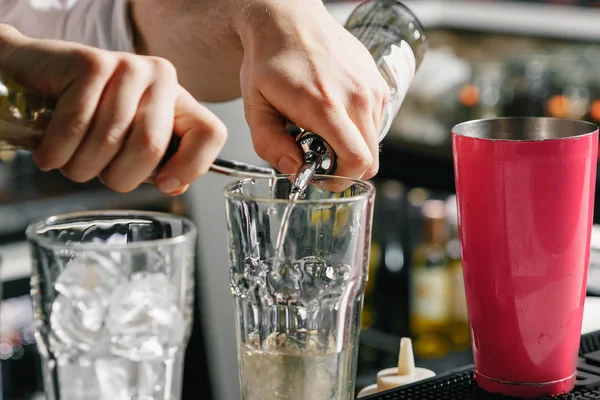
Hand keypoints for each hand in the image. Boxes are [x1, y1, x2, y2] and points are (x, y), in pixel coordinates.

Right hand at [0, 24, 226, 194]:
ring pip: (109, 142)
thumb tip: (174, 184)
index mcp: (179, 100)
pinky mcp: (90, 63)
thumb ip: (158, 162)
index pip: (211, 134)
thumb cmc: (87, 116)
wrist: (32, 73)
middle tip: (98, 173)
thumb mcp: (130, 140)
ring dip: (81, 168)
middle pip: (151, 147)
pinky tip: (50, 156)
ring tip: (70, 162)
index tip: (166, 184)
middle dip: (119, 177)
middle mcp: (161, 78)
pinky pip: (76, 127)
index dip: (192, 167)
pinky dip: (57, 153)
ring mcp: (128, 66)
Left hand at [236, 0, 388, 179]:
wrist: (288, 18)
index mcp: (325, 106)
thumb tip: (295, 169)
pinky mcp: (377, 81)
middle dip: (345, 167)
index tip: (319, 173)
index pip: (357, 161)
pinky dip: (358, 127)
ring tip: (324, 128)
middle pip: (370, 159)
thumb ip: (270, 145)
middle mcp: (356, 97)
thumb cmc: (269, 61)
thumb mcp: (255, 106)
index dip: (340, 179)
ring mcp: (371, 87)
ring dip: (352, 145)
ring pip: (374, 141)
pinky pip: (376, 121)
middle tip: (318, 153)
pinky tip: (335, 112)